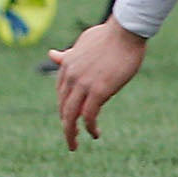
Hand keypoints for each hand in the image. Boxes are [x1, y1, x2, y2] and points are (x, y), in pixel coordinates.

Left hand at [50, 17, 146, 149]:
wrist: (125, 30)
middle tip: (70, 138)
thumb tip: (52, 55)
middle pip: (62, 106)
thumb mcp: (83, 43)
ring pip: (70, 115)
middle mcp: (71, 75)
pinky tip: (94, 134)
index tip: (70, 118)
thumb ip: (68, 54)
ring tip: (74, 145)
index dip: (64, 108)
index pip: (60, 92)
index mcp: (67, 64)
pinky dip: (90, 128)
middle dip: (64, 124)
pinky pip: (89, 116)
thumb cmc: (109, 34)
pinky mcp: (99, 90)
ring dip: (70, 133)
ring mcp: (83, 83)